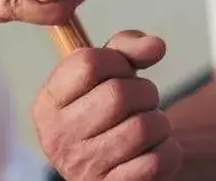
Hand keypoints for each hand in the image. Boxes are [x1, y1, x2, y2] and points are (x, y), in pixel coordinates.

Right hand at [35, 31, 182, 180]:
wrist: (108, 171)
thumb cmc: (106, 114)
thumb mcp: (106, 75)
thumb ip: (126, 49)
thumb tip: (156, 46)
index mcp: (48, 103)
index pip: (89, 62)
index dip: (118, 61)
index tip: (120, 72)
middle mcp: (57, 136)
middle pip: (119, 94)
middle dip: (145, 92)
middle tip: (142, 102)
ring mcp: (82, 167)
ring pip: (143, 127)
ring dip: (159, 123)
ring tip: (148, 127)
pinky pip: (156, 162)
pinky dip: (167, 151)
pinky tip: (153, 150)